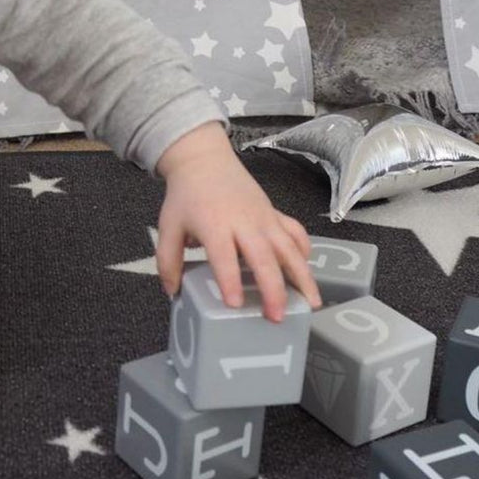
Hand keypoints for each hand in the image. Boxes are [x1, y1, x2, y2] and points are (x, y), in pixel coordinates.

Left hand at [155, 122, 321, 321]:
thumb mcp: (168, 226)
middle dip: (273, 288)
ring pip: (288, 247)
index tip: (234, 304)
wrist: (204, 161)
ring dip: (301, 275)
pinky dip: (304, 250)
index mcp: (214, 225)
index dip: (230, 280)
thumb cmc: (186, 197)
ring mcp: (263, 217)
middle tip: (276, 316)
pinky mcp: (274, 213)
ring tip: (310, 303)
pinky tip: (305, 270)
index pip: (224, 256)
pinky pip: (295, 231)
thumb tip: (173, 292)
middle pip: (263, 256)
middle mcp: (244, 222)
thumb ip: (168, 261)